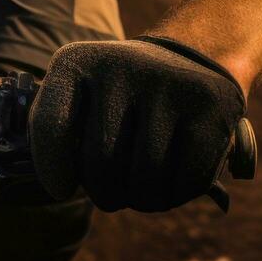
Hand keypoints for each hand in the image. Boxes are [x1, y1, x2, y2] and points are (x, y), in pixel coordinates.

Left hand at [28, 36, 245, 211]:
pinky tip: (170, 184)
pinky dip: (175, 196)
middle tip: (109, 194)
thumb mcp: (78, 95)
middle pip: (100, 163)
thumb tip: (55, 184)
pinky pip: (186, 180)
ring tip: (138, 192)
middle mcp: (120, 66)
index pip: (51, 125)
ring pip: (145, 179)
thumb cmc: (119, 96)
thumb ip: (54, 130)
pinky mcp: (210, 107)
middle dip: (103, 193)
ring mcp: (168, 85)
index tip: (61, 189)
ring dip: (140, 200)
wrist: (191, 60)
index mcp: (77, 62)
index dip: (51, 169)